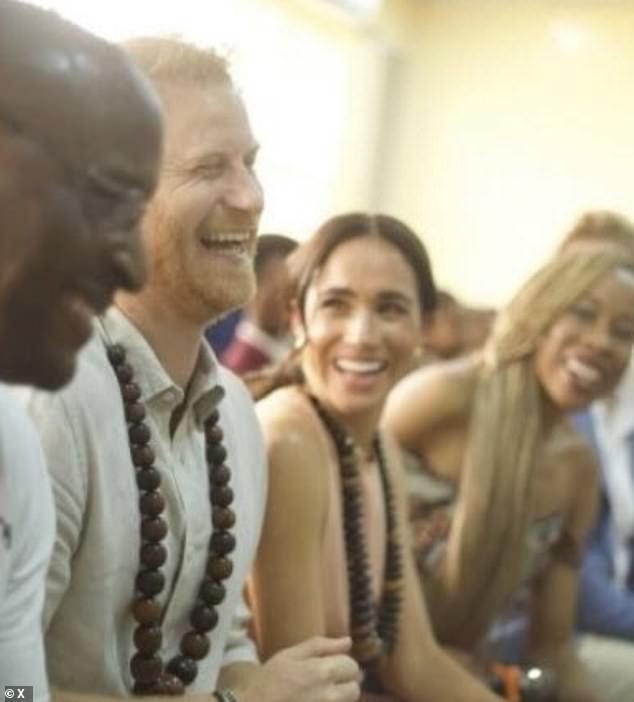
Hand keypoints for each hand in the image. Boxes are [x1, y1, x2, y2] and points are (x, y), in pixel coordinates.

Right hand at [242, 636, 360, 701]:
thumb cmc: (269, 681)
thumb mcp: (290, 655)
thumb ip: (321, 646)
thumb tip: (348, 641)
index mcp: (323, 672)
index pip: (352, 666)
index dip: (342, 664)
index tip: (329, 667)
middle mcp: (330, 696)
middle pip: (354, 689)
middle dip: (344, 684)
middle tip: (325, 683)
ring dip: (339, 698)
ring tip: (318, 695)